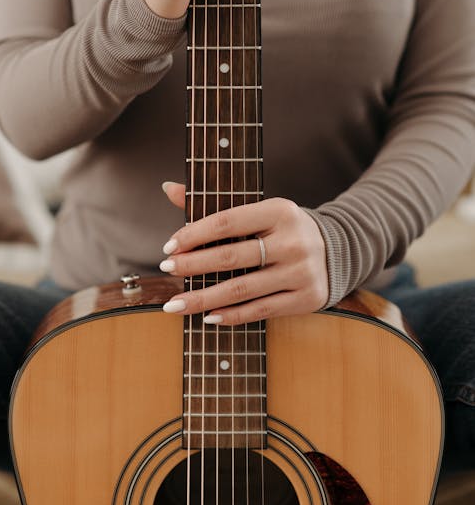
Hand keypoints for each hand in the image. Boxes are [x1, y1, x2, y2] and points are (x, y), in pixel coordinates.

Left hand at [159, 182, 329, 323]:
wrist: (338, 249)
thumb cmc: (284, 229)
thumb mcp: (259, 209)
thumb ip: (213, 203)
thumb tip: (168, 187)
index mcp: (280, 210)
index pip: (227, 222)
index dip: (193, 235)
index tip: (168, 246)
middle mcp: (292, 241)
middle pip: (231, 257)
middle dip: (192, 265)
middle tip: (166, 269)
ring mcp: (300, 272)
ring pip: (242, 289)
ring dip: (203, 299)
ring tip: (175, 304)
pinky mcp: (305, 298)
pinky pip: (260, 310)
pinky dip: (231, 315)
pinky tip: (208, 316)